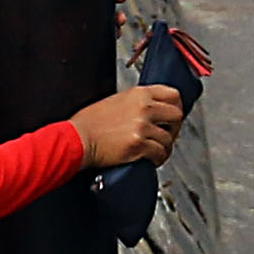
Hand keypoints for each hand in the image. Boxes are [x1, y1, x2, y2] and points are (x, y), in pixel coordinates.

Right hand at [71, 81, 189, 170]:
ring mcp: (141, 126)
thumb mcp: (116, 101)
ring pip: (169, 138)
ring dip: (164, 147)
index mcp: (139, 94)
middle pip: (177, 115)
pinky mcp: (138, 144)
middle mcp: (143, 107)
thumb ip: (137, 102)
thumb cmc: (90, 122)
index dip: (176, 107)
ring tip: (156, 151)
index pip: (173, 95)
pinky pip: (160, 153)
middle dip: (174, 128)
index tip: (172, 117)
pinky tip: (151, 160)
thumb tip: (152, 109)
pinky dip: (158, 159)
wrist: (77, 138)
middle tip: (166, 135)